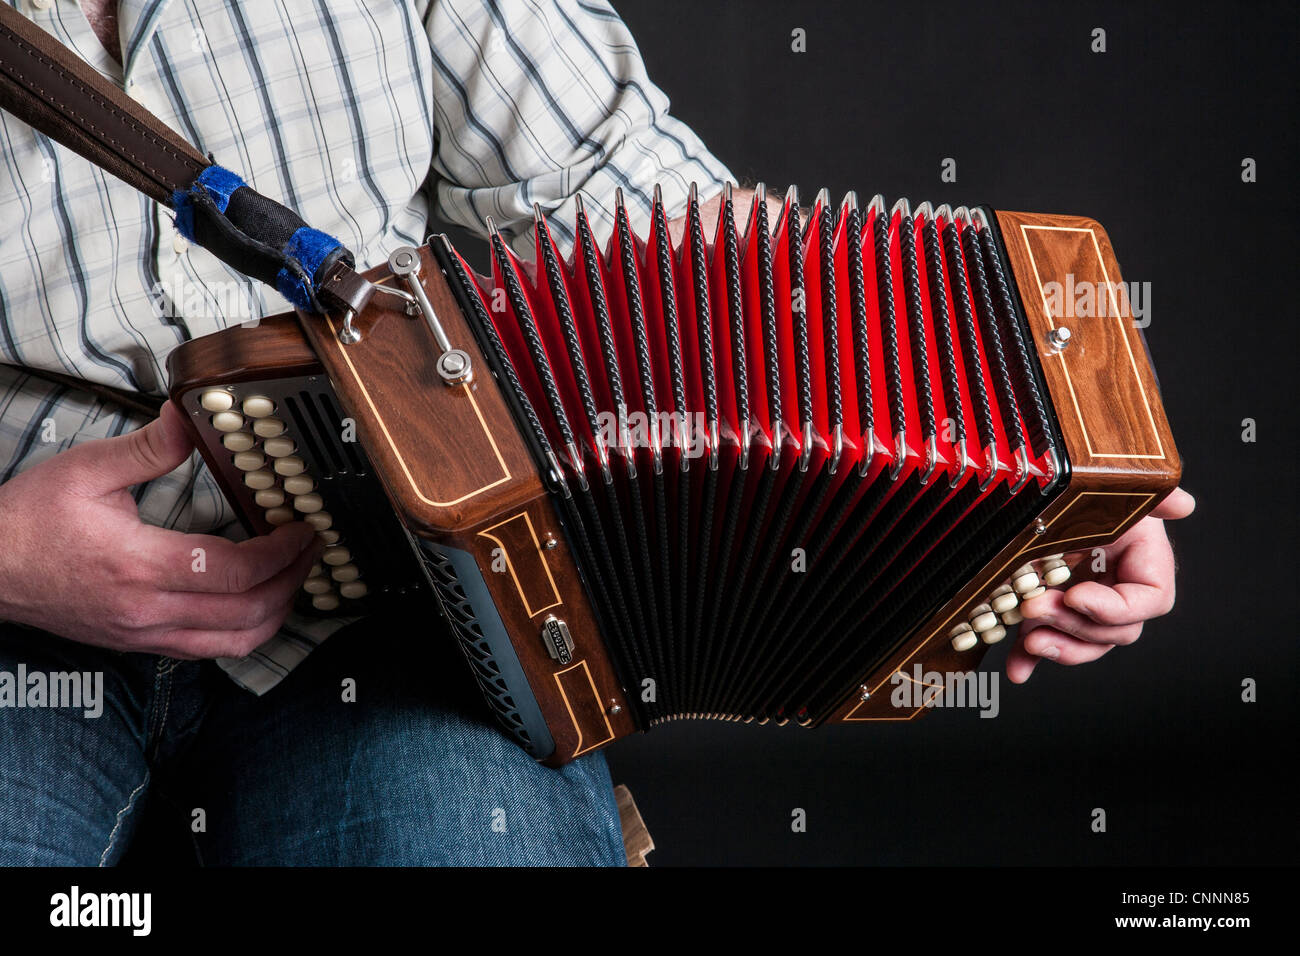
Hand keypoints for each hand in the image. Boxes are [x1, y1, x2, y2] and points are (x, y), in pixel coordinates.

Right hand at [0, 401, 320, 657]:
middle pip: (248, 612)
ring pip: (235, 642)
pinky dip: (246, 631)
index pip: (235, 571)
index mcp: (140, 564)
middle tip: (312, 549)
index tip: (303, 529)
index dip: (282, 553)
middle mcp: (148, 609)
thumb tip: (190, 417)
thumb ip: (149, 448)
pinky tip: (258, 602)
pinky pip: (209, 650)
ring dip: (278, 611)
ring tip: (295, 577)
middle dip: (293, 580)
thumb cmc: (30, 520)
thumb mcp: (87, 469)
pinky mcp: (140, 644)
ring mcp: (145, 634)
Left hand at [1006, 487, 1195, 682]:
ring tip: (1029, 641)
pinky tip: (1017, 668)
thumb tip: (1183, 504)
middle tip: (1036, 607)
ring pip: (1084, 643)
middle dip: (1076, 626)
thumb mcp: (1118, 490)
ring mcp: (1086, 604)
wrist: (1049, 490)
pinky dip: (1030, 656)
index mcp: (1142, 561)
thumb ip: (1154, 497)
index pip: (1150, 600)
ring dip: (1057, 647)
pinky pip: (1048, 639)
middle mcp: (1118, 587)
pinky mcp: (1053, 611)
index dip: (1115, 607)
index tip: (1076, 596)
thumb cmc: (1088, 489)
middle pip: (1115, 631)